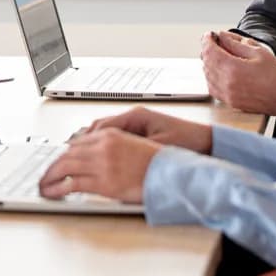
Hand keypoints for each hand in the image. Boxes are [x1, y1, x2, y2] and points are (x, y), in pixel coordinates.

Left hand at [38, 129, 163, 202]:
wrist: (172, 173)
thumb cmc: (158, 162)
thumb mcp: (134, 146)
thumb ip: (113, 148)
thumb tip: (96, 158)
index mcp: (111, 134)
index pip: (78, 142)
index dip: (64, 154)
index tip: (57, 161)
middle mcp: (103, 146)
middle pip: (67, 153)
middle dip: (52, 165)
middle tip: (44, 174)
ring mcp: (101, 163)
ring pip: (64, 166)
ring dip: (49, 176)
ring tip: (42, 185)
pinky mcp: (102, 181)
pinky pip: (71, 183)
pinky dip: (56, 188)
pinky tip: (51, 192)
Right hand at [80, 106, 212, 152]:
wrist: (207, 142)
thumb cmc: (187, 143)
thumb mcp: (157, 148)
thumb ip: (133, 150)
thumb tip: (109, 156)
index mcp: (136, 117)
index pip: (103, 126)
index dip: (86, 141)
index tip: (73, 152)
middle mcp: (134, 117)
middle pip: (100, 127)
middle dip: (83, 142)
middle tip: (68, 157)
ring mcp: (137, 123)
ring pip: (105, 131)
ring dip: (92, 143)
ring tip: (78, 157)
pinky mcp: (141, 131)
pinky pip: (116, 136)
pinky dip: (104, 144)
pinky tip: (99, 156)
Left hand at [201, 30, 275, 116]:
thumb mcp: (258, 51)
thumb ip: (236, 43)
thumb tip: (222, 36)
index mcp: (233, 69)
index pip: (210, 51)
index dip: (207, 40)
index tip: (209, 35)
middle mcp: (227, 83)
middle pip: (206, 63)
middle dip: (208, 51)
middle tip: (216, 43)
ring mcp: (227, 95)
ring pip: (207, 76)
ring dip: (209, 64)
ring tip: (219, 56)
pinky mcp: (230, 102)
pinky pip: (212, 88)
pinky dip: (212, 78)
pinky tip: (220, 72)